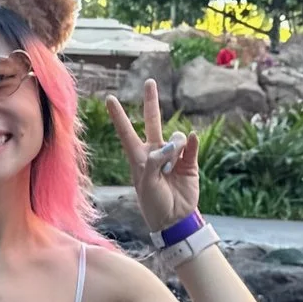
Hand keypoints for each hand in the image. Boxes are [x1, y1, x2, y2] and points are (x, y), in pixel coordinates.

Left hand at [108, 78, 200, 234]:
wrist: (174, 219)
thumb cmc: (153, 203)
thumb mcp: (146, 182)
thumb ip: (155, 160)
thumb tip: (174, 144)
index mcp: (138, 157)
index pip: (126, 131)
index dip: (118, 115)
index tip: (109, 98)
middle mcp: (155, 152)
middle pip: (152, 121)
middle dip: (151, 102)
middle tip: (150, 82)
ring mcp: (173, 156)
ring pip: (176, 138)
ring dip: (174, 148)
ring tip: (171, 169)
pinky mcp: (189, 162)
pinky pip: (192, 147)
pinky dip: (192, 143)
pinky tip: (192, 140)